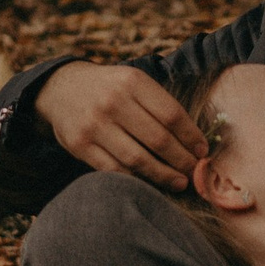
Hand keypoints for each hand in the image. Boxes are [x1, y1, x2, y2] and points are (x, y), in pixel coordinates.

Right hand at [36, 61, 205, 192]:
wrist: (61, 88)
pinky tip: (150, 184)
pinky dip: (135, 180)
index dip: (191, 137)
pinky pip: (114, 170)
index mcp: (132, 82)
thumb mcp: (133, 81)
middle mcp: (113, 102)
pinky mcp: (80, 145)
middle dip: (182, 160)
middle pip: (158, 140)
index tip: (203, 151)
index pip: (171, 114)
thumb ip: (159, 104)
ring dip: (163, 175)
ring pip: (137, 159)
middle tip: (195, 172)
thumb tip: (194, 140)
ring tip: (179, 183)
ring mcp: (95, 125)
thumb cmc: (110, 88)